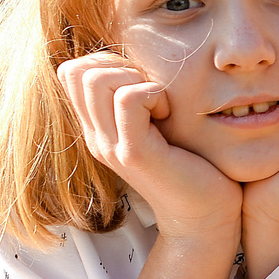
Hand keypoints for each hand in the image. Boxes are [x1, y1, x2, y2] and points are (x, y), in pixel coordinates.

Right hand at [57, 53, 240, 247]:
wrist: (205, 217)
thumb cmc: (193, 165)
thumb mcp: (158, 125)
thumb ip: (142, 99)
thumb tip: (138, 62)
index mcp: (99, 127)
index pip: (72, 72)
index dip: (107, 61)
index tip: (140, 82)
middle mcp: (97, 136)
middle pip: (79, 70)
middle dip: (120, 66)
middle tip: (152, 93)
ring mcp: (111, 146)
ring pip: (97, 79)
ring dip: (136, 79)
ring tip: (160, 106)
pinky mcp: (134, 154)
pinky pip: (130, 99)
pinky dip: (154, 95)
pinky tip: (168, 116)